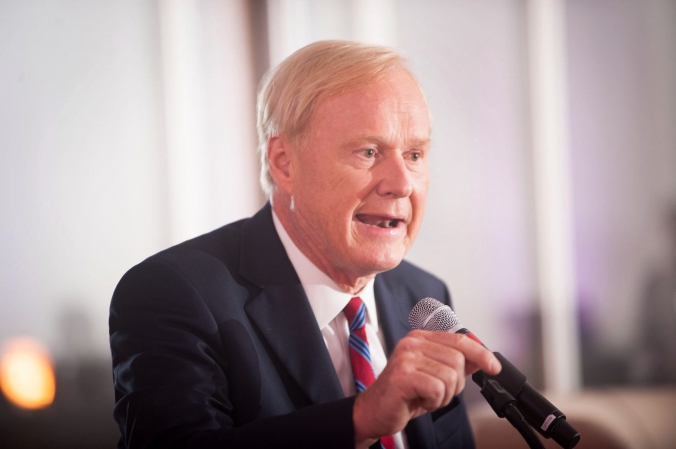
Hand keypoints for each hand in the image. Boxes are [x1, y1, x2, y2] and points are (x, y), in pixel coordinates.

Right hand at [352, 330, 500, 447]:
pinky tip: (420, 401)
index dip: (480, 353)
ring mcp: (406, 358)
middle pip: (458, 359)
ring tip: (427, 397)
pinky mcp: (403, 376)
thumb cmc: (403, 394)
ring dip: (444, 395)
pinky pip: (437, 388)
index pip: (459, 339)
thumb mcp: (433, 376)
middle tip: (438, 393)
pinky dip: (434, 401)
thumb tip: (480, 358)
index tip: (494, 367)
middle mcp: (412, 343)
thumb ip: (455, 364)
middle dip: (455, 384)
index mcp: (420, 338)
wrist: (375, 411)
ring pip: (450, 376)